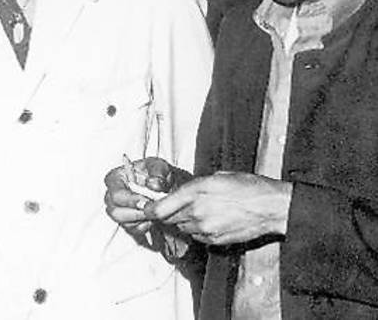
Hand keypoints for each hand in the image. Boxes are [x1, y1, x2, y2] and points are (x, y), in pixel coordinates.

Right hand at [103, 157, 183, 236]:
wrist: (165, 185)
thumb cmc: (156, 173)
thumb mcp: (159, 166)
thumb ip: (157, 173)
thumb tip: (153, 185)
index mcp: (115, 178)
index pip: (116, 193)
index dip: (130, 200)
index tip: (146, 202)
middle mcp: (112, 195)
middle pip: (115, 211)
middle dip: (135, 213)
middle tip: (152, 210)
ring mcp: (118, 209)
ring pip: (123, 222)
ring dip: (141, 220)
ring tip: (154, 212)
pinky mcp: (127, 221)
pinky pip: (132, 230)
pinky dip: (144, 226)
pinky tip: (153, 217)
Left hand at [143, 171, 292, 245]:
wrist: (271, 207)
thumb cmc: (248, 187)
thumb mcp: (216, 177)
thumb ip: (194, 187)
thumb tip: (181, 193)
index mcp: (196, 191)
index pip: (161, 208)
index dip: (150, 209)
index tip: (147, 208)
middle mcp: (197, 212)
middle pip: (169, 218)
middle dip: (170, 213)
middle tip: (178, 206)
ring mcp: (205, 228)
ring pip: (182, 228)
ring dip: (185, 221)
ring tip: (201, 211)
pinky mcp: (215, 240)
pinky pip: (197, 236)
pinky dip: (198, 230)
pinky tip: (211, 221)